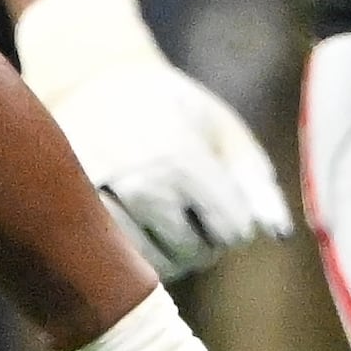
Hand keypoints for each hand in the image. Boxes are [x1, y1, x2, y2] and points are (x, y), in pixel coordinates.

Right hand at [15, 0, 292, 279]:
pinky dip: (137, 256)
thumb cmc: (171, 109)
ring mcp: (100, 203)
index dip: (235, 218)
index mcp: (182, 158)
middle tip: (191, 203)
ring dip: (172, 253)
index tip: (221, 194)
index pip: (233, 231)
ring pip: (158, 267)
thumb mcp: (222, 130)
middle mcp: (138, 184)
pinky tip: (138, 224)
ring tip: (166, 215)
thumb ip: (255, 182)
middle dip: (205, 237)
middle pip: (197, 254)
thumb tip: (276, 234)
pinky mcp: (74, 215)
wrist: (93, 84)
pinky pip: (120, 264)